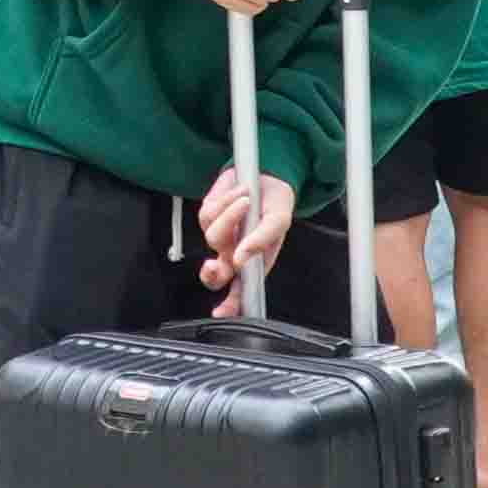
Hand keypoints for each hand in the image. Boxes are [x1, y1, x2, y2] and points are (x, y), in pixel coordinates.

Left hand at [195, 165, 301, 294]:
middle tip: (215, 266)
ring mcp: (219, 235)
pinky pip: (210, 212)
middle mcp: (233, 253)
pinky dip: (226, 200)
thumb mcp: (279, 221)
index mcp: (253, 262)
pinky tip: (239, 194)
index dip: (230, 304)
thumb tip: (242, 257)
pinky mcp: (208, 215)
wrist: (266, 175)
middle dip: (213, 272)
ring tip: (247, 200)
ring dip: (231, 215)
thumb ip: (263, 240)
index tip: (222, 313)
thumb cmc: (275, 204)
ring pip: (213, 235)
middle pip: (215, 274)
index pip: (239, 290)